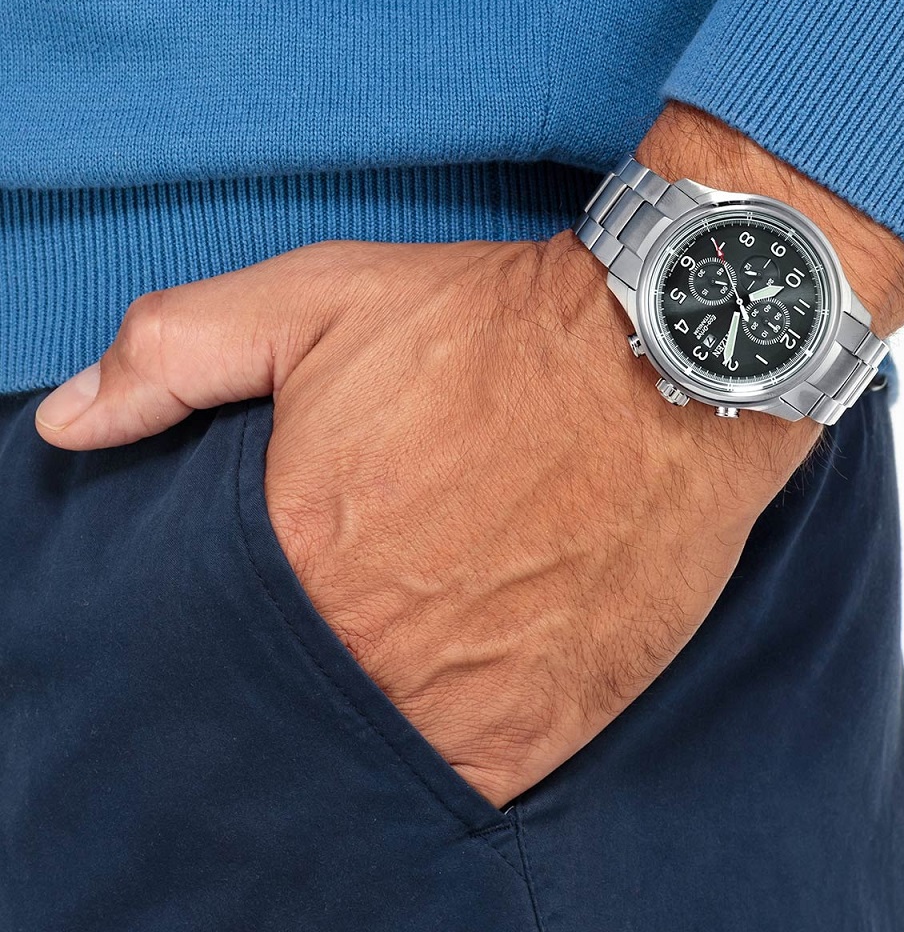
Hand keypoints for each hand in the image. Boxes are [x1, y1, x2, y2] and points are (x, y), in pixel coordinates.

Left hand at [34, 102, 903, 807]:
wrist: (666, 357)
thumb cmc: (494, 328)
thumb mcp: (317, 301)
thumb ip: (175, 355)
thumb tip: (70, 426)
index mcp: (302, 558)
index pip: (225, 640)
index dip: (254, 613)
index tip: (296, 581)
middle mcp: (380, 651)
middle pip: (312, 696)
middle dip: (327, 657)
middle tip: (373, 603)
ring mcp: (472, 699)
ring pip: (393, 745)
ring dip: (397, 704)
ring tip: (427, 638)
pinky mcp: (556, 720)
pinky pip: (479, 770)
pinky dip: (465, 735)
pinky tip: (477, 671)